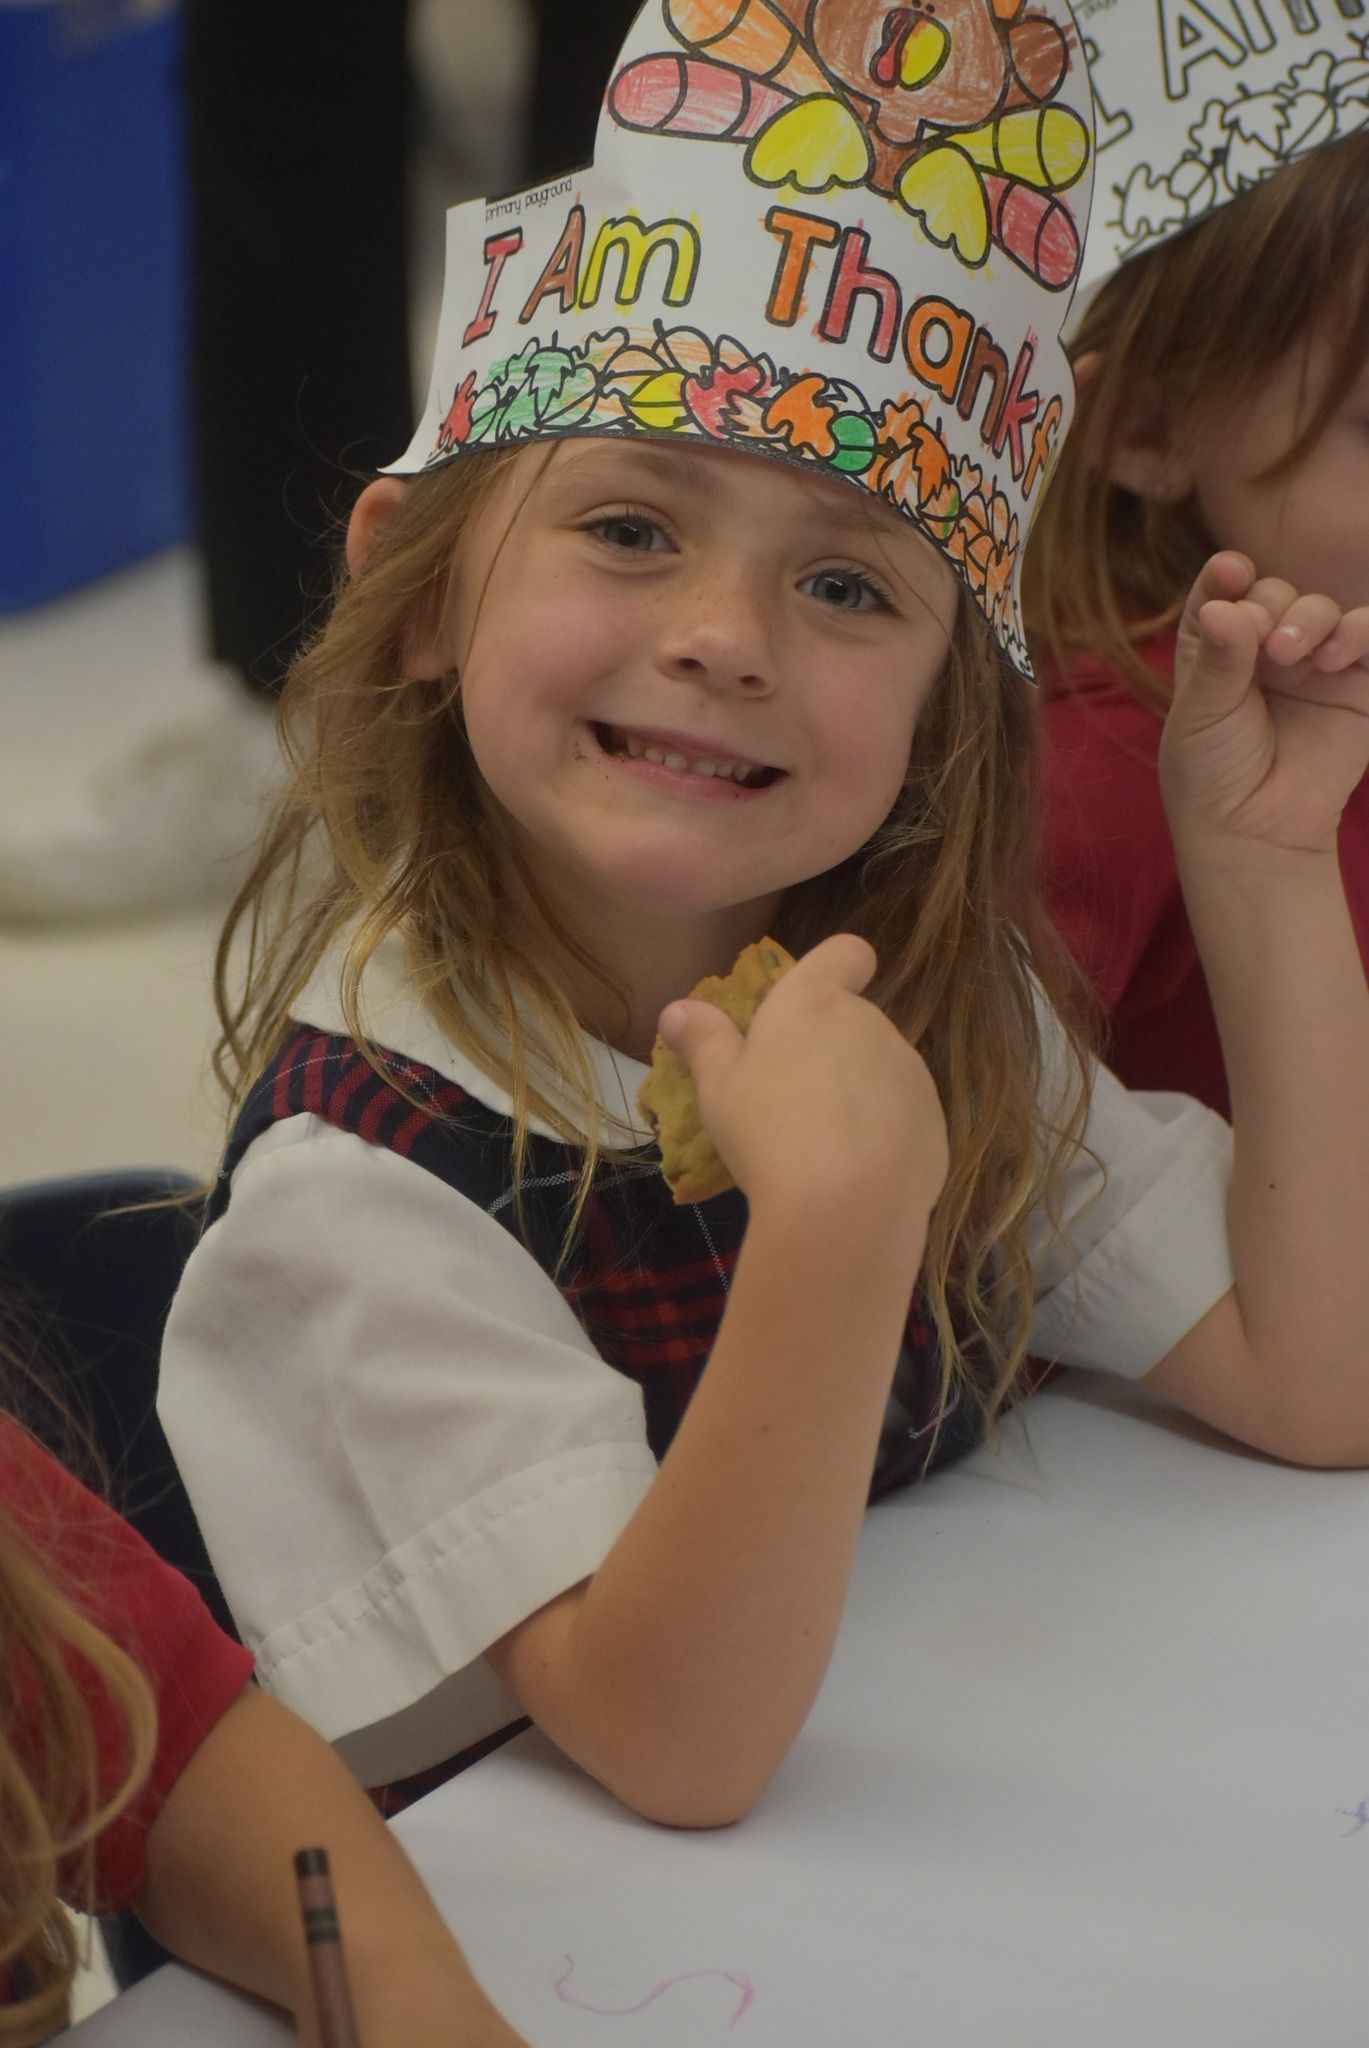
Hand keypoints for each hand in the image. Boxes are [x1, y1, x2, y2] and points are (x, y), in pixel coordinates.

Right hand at [658, 933, 946, 1220]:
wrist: (845, 1208)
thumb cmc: (769, 1132)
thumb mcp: (718, 1088)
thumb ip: (703, 1041)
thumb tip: (677, 1010)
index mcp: (817, 1002)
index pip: (846, 953)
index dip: (836, 967)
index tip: (812, 1002)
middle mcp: (872, 1025)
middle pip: (853, 1022)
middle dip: (828, 1050)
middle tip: (788, 1101)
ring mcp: (911, 1074)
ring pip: (881, 1072)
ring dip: (856, 1095)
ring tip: (820, 1149)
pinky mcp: (933, 1124)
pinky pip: (903, 1119)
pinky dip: (883, 1137)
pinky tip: (853, 1176)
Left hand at [1160, 552, 1368, 861]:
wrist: (1256, 832)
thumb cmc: (1213, 777)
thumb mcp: (1201, 715)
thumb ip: (1219, 659)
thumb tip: (1227, 605)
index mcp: (1216, 649)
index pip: (1222, 592)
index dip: (1227, 575)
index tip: (1233, 572)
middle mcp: (1263, 650)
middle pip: (1276, 593)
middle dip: (1273, 606)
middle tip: (1268, 649)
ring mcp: (1312, 666)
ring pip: (1322, 608)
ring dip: (1312, 617)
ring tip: (1294, 655)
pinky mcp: (1356, 687)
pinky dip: (1360, 631)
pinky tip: (1334, 655)